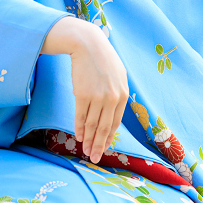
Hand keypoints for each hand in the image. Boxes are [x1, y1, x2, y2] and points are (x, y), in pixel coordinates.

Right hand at [41, 17, 128, 163]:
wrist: (87, 44)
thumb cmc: (102, 59)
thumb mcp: (117, 75)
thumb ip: (118, 93)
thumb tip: (112, 112)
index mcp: (123, 94)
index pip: (116, 122)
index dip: (108, 138)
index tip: (103, 148)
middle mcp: (113, 98)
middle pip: (105, 127)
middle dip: (99, 145)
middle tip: (94, 158)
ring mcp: (98, 97)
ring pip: (93, 124)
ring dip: (89, 139)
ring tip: (85, 150)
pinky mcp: (83, 94)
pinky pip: (81, 116)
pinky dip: (80, 128)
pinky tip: (79, 136)